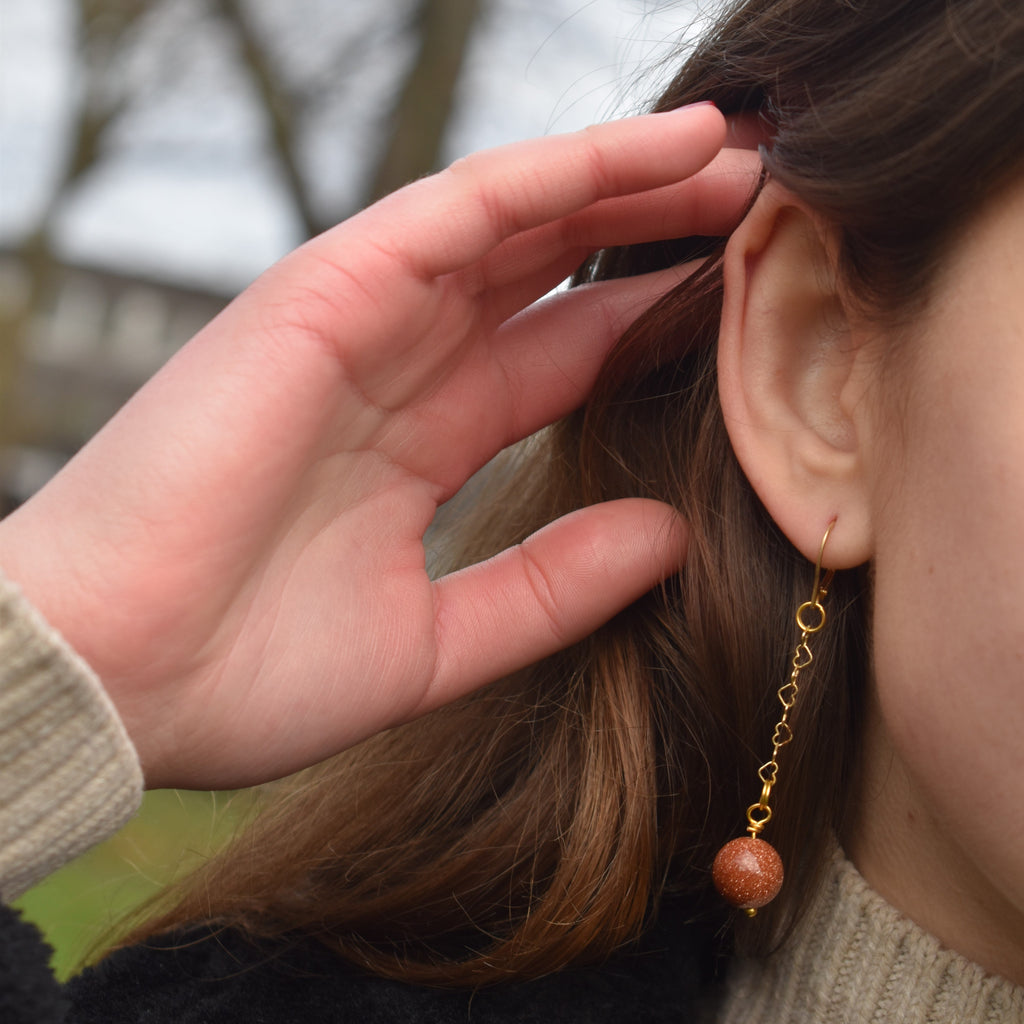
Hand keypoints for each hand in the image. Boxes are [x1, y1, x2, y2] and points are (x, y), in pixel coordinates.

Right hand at [0, 104, 758, 788]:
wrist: (117, 683)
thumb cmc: (245, 676)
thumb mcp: (439, 642)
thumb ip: (549, 588)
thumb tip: (667, 538)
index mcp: (416, 449)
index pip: (553, 364)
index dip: (644, 329)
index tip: (734, 310)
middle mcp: (394, 373)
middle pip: (547, 278)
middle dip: (648, 236)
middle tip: (759, 208)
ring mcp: (357, 324)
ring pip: (515, 223)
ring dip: (624, 180)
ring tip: (734, 156)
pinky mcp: (319, 295)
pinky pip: (457, 212)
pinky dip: (555, 174)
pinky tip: (653, 150)